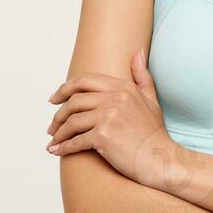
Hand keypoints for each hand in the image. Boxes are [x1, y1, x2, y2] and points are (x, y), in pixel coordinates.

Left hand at [45, 49, 181, 189]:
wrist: (161, 160)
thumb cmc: (154, 133)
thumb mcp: (151, 100)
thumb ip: (142, 76)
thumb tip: (138, 53)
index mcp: (123, 87)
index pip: (84, 81)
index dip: (65, 89)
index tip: (54, 99)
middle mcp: (115, 98)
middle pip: (74, 100)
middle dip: (58, 113)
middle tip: (51, 125)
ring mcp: (109, 116)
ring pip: (71, 121)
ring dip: (58, 132)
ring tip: (53, 140)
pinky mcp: (103, 136)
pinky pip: (75, 141)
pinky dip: (62, 147)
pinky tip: (56, 151)